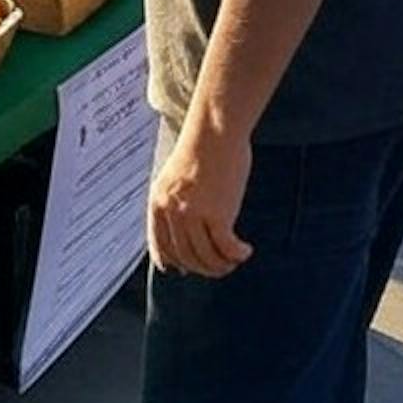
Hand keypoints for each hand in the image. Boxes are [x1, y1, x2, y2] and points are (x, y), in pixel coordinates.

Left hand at [147, 125, 253, 278]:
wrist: (215, 132)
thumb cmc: (201, 151)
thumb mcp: (175, 180)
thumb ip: (175, 205)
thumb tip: (185, 233)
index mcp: (157, 203)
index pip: (160, 247)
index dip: (174, 262)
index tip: (185, 270)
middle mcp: (171, 211)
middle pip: (186, 257)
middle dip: (204, 268)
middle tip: (221, 267)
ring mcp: (193, 214)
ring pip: (206, 257)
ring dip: (223, 265)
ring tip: (234, 259)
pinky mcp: (217, 214)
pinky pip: (226, 248)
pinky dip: (237, 255)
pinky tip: (244, 251)